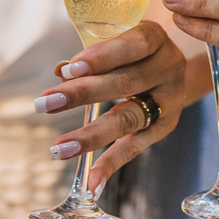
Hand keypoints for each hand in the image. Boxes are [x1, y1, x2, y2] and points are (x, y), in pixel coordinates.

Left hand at [34, 21, 185, 193]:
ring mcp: (169, 100)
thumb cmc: (133, 50)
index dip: (101, 57)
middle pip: (125, 82)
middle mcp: (168, 67)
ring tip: (60, 148)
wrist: (172, 69)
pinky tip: (93, 181)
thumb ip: (91, 56)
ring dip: (92, 135)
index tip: (68, 70)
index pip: (132, 45)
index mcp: (155, 37)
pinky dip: (112, 163)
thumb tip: (59, 72)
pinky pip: (137, 146)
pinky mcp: (165, 127)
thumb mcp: (117, 42)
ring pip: (129, 117)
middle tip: (45, 103)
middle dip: (82, 94)